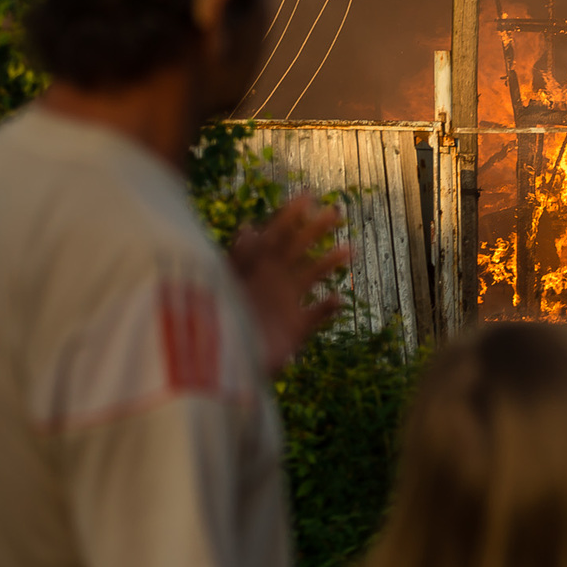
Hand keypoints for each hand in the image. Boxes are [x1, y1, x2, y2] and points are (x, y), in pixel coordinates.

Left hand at [230, 194, 350, 374]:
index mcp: (254, 268)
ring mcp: (284, 304)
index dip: (290, 216)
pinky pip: (316, 315)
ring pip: (311, 277)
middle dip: (316, 230)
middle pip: (297, 249)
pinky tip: (340, 300)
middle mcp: (271, 281)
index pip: (275, 235)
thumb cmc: (216, 328)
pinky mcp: (294, 330)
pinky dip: (328, 307)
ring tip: (350, 249)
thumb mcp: (225, 289)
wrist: (220, 371)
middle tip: (336, 211)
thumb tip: (248, 229)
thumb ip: (239, 261)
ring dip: (330, 262)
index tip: (308, 196)